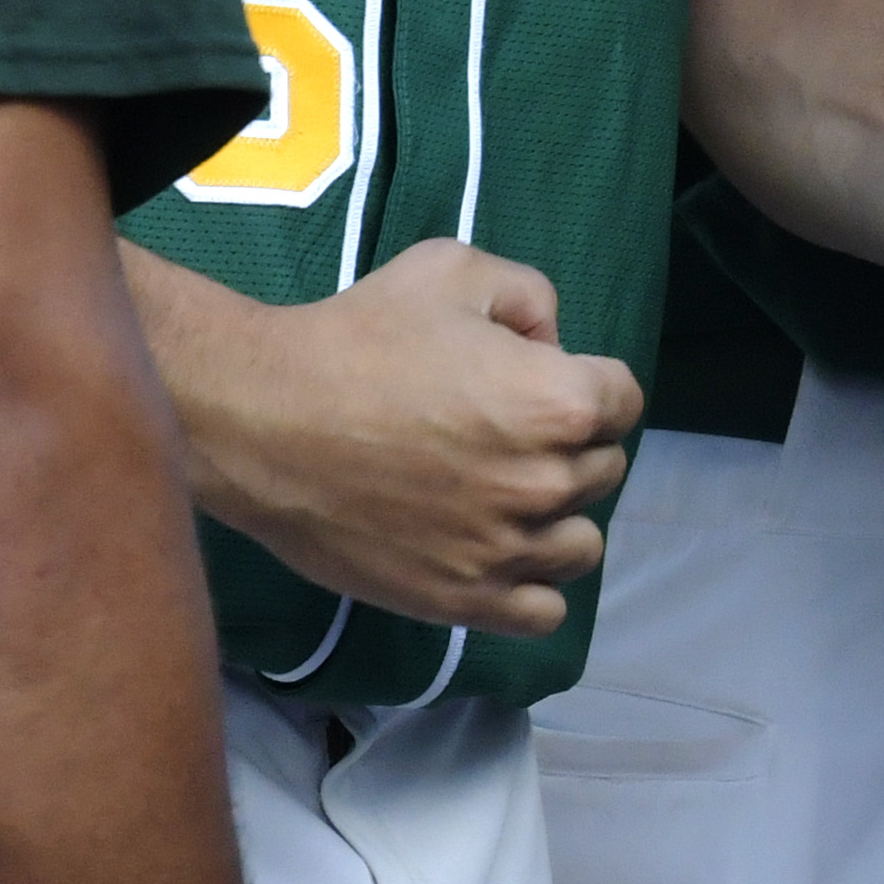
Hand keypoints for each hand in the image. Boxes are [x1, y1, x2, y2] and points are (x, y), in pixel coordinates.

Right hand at [138, 239, 641, 636]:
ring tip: (503, 498)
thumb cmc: (357, 337)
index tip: (535, 382)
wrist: (260, 419)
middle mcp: (546, 481)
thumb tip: (552, 345)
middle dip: (568, 445)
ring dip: (556, 519)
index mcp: (560, 402)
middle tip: (501, 434)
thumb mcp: (456, 270)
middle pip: (603, 469)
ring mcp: (504, 549)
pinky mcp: (461, 600)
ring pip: (580, 545)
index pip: (623, 400)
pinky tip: (498, 557)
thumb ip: (530, 297)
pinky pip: (541, 613)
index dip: (585, 383)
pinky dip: (531, 588)